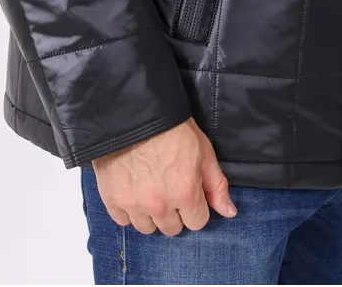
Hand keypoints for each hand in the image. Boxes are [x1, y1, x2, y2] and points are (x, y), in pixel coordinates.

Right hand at [91, 116, 237, 235]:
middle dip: (174, 212)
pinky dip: (128, 210)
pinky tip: (132, 190)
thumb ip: (216, 185)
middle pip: (172, 228)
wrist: (135, 112)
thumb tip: (229, 212)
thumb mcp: (203, 151)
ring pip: (147, 228)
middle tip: (168, 187)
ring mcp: (134, 205)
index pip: (197, 222)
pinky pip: (123, 220)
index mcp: (186, 194)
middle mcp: (160, 206)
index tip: (188, 190)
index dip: (195, 206)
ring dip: (151, 214)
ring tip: (149, 189)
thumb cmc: (173, 128)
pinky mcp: (112, 200)